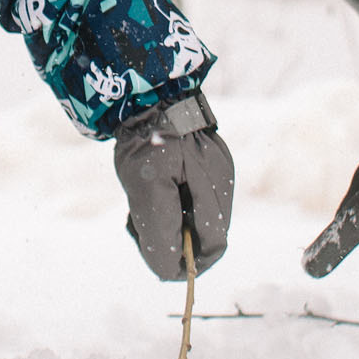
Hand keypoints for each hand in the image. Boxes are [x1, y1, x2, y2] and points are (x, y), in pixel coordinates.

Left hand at [113, 92, 233, 279]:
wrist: (145, 88)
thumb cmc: (147, 137)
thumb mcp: (148, 189)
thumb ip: (161, 232)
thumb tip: (169, 271)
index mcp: (216, 190)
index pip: (213, 247)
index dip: (188, 264)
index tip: (158, 262)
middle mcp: (221, 182)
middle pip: (203, 234)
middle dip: (172, 241)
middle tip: (137, 228)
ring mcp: (213, 169)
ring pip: (193, 216)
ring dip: (166, 222)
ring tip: (136, 208)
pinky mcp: (200, 160)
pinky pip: (187, 196)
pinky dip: (166, 202)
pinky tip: (145, 188)